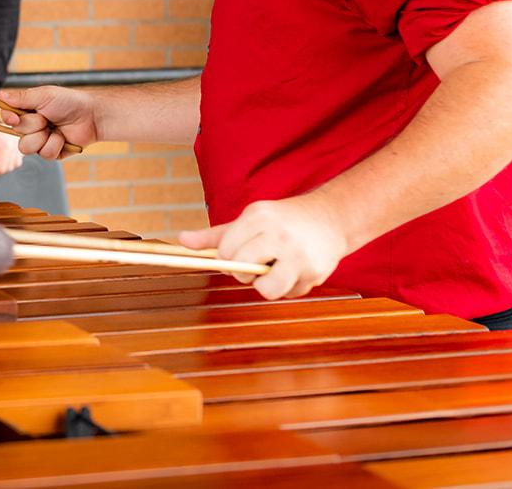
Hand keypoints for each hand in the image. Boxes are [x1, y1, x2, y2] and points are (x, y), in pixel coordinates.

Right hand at [0, 84, 99, 159]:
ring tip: (55, 128)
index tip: (14, 117)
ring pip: (27, 147)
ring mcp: (41, 141)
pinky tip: (63, 137)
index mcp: (27, 111)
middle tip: (46, 118)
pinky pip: (44, 155)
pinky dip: (55, 145)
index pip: (7, 116)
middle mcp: (31, 126)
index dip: (8, 118)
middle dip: (32, 125)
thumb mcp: (43, 96)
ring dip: (43, 137)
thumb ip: (21, 98)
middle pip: (16, 133)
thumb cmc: (69, 102)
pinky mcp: (52, 152)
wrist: (91, 116)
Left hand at [178, 195, 347, 300]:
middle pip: (242, 270)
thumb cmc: (281, 220)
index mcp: (258, 217)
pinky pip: (290, 293)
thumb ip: (215, 235)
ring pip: (267, 290)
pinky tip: (295, 270)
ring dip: (266, 286)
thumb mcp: (248, 220)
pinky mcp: (315, 271)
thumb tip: (181, 241)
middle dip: (244, 273)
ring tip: (273, 270)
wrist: (330, 217)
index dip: (228, 258)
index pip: (226, 251)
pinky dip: (289, 287)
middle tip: (257, 263)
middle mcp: (278, 234)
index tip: (238, 253)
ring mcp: (298, 254)